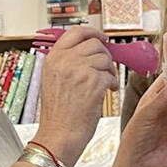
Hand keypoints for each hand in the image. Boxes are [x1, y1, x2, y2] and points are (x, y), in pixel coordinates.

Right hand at [35, 26, 117, 166]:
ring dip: (109, 71)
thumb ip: (67, 62)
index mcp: (53, 57)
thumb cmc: (58, 113)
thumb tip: (90, 51)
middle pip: (95, 44)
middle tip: (105, 69)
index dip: (93, 32)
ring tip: (105, 84)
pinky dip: (112, 84)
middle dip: (104, 56)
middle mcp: (65, 60)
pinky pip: (111, 75)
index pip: (76, 32)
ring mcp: (79, 70)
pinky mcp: (93, 82)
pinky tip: (107, 92)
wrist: (58, 135)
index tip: (102, 38)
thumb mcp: (54, 80)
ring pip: (106, 58)